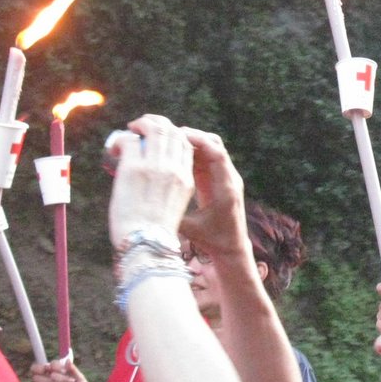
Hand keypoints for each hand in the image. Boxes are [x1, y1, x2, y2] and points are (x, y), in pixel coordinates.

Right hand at [31, 359, 91, 381]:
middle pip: (41, 377)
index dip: (51, 368)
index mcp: (48, 372)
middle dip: (60, 379)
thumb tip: (67, 361)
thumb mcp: (79, 377)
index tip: (64, 371)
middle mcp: (41, 381)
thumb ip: (72, 369)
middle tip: (72, 381)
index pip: (39, 367)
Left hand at [108, 115, 195, 252]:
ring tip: (131, 129)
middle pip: (172, 132)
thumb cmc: (154, 233)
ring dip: (141, 124)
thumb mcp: (174, 207)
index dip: (172, 134)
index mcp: (186, 179)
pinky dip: (122, 139)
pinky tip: (116, 148)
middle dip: (157, 123)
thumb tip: (150, 178)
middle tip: (142, 127)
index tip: (158, 137)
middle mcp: (174, 169)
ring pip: (155, 129)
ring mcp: (155, 167)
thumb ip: (168, 187)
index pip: (185, 144)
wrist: (145, 245)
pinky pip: (130, 141)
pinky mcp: (134, 168)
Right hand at [177, 128, 250, 263]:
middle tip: (166, 134)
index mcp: (226, 187)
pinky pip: (204, 158)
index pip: (217, 154)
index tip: (177, 136)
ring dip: (189, 143)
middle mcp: (228, 178)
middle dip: (191, 136)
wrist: (231, 248)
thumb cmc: (213, 241)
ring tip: (166, 141)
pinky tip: (171, 154)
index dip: (198, 141)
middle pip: (214, 145)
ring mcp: (224, 177)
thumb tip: (149, 205)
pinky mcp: (216, 179)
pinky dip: (189, 153)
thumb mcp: (191, 230)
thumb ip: (175, 217)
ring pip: (209, 148)